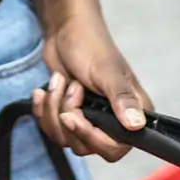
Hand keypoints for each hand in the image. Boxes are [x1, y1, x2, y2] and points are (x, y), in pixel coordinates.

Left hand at [32, 11, 148, 162]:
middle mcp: (111, 121)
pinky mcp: (67, 116)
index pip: (115, 148)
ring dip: (53, 108)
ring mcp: (88, 120)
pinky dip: (42, 110)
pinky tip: (43, 90)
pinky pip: (50, 130)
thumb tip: (137, 125)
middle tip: (70, 88)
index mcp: (130, 112)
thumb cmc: (90, 44)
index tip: (74, 117)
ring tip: (60, 81)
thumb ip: (122, 98)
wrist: (64, 31)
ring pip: (64, 139)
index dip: (92, 138)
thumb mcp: (106, 70)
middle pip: (85, 146)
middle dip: (67, 119)